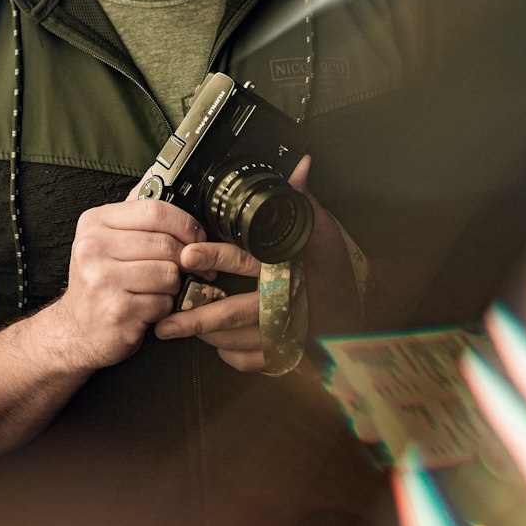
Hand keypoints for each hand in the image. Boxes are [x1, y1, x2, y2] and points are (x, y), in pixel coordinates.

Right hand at [54, 192, 201, 372]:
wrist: (75, 331)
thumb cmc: (99, 281)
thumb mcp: (105, 238)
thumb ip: (133, 209)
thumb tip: (158, 172)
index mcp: (95, 223)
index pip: (155, 210)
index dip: (185, 223)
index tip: (197, 237)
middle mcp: (93, 248)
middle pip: (166, 244)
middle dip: (185, 259)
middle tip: (188, 270)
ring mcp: (103, 280)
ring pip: (169, 274)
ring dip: (173, 286)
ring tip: (158, 290)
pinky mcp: (117, 311)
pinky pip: (163, 303)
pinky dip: (163, 308)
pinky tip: (147, 309)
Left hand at [153, 154, 367, 372]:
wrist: (361, 310)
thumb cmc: (335, 267)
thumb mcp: (323, 228)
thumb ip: (303, 199)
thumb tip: (300, 164)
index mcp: (284, 267)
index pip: (244, 259)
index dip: (215, 255)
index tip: (188, 254)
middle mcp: (283, 301)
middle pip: (233, 312)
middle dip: (196, 317)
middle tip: (164, 321)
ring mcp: (285, 332)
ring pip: (237, 339)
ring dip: (206, 336)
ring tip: (177, 329)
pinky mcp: (288, 354)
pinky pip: (252, 361)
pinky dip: (231, 355)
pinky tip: (218, 344)